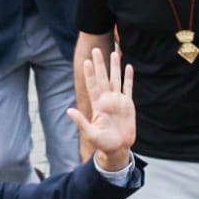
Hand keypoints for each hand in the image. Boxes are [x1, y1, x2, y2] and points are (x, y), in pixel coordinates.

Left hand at [67, 47, 135, 167]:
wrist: (118, 148)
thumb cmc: (103, 143)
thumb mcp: (90, 134)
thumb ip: (81, 122)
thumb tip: (69, 111)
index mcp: (98, 105)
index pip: (93, 86)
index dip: (90, 74)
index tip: (86, 61)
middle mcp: (107, 100)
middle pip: (103, 78)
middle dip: (100, 64)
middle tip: (96, 49)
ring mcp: (118, 101)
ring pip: (116, 79)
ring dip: (115, 67)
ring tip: (114, 53)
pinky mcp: (128, 105)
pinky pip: (128, 88)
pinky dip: (128, 78)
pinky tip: (128, 67)